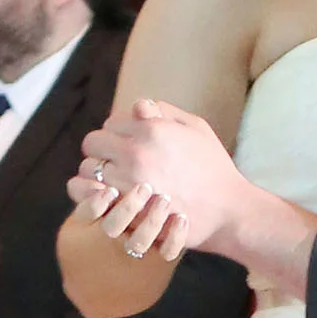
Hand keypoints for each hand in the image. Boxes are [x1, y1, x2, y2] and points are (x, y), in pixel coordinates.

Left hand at [71, 98, 250, 261]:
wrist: (228, 210)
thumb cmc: (213, 166)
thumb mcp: (195, 127)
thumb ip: (163, 111)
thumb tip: (138, 107)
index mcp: (151, 129)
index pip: (110, 123)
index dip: (118, 133)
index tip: (128, 144)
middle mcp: (135, 153)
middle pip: (93, 144)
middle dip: (102, 150)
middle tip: (117, 162)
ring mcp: (129, 183)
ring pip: (88, 171)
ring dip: (98, 175)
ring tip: (116, 182)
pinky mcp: (128, 211)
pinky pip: (93, 199)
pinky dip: (97, 197)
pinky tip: (113, 199)